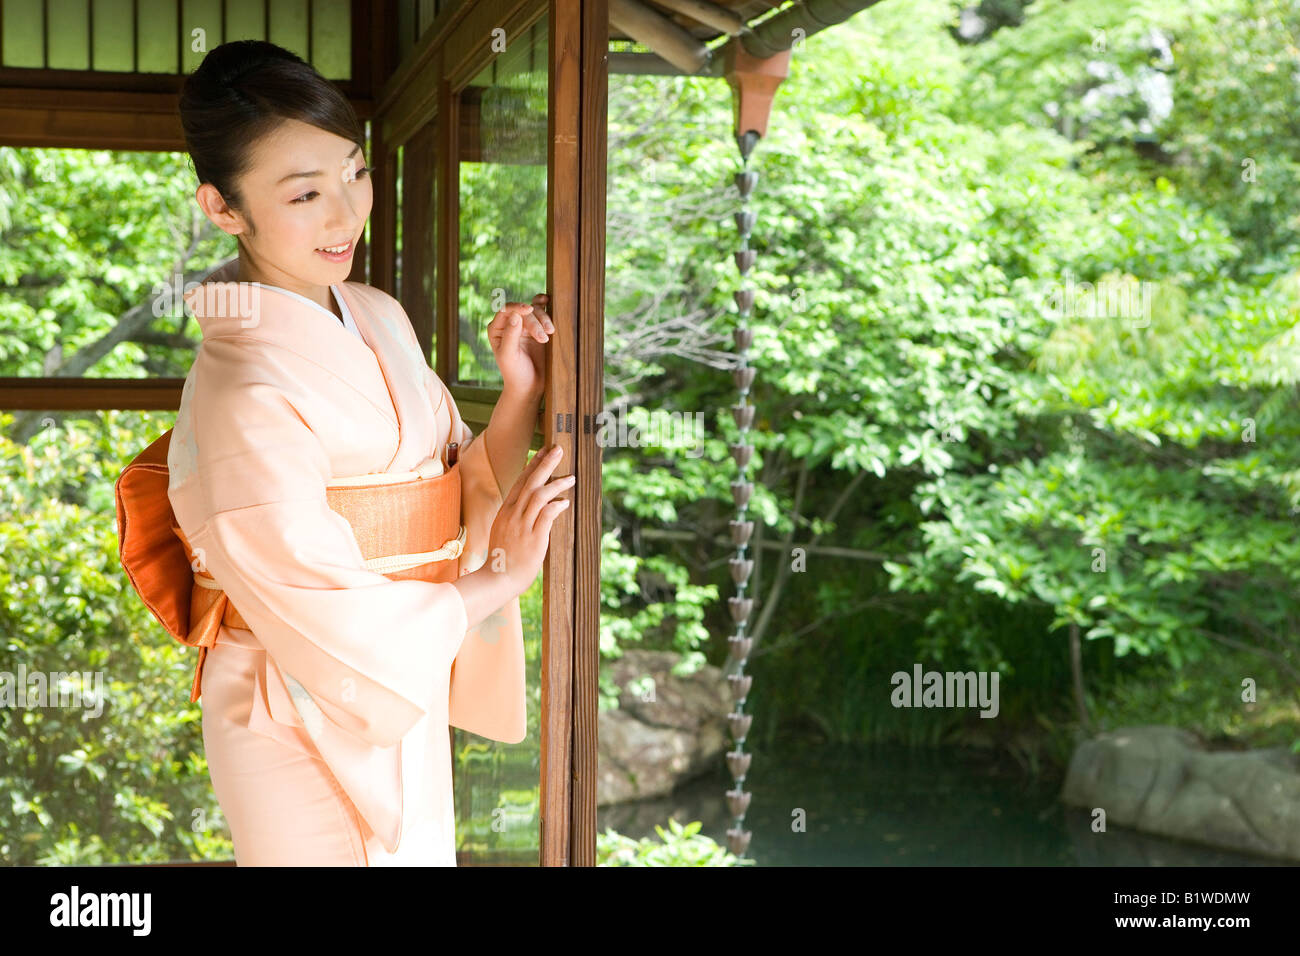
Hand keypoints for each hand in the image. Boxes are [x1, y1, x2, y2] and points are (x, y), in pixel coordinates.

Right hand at [483, 441, 572, 596]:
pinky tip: (565, 502)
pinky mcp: (532, 538)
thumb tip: (537, 510)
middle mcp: (512, 514)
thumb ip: (518, 520)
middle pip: (530, 482)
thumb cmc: (503, 560)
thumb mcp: (505, 533)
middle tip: (558, 450)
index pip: (520, 482)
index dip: (532, 465)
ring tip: (570, 477)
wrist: (497, 579)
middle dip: (545, 464)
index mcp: (506, 512)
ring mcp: (522, 525)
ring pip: (539, 495)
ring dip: (556, 484)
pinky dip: (556, 505)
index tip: (542, 452)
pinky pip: (546, 515)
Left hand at [487, 293, 551, 401]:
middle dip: (535, 322)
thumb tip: (515, 315)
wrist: (529, 385)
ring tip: (550, 334)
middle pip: (523, 312)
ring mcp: (524, 326)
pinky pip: (541, 312)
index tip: (529, 310)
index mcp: (496, 329)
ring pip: (534, 311)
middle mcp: (509, 324)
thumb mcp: (509, 356)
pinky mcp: (537, 328)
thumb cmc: (515, 373)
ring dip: (544, 319)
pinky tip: (548, 301)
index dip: (517, 307)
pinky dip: (544, 307)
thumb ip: (510, 335)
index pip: (505, 310)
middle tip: (544, 338)